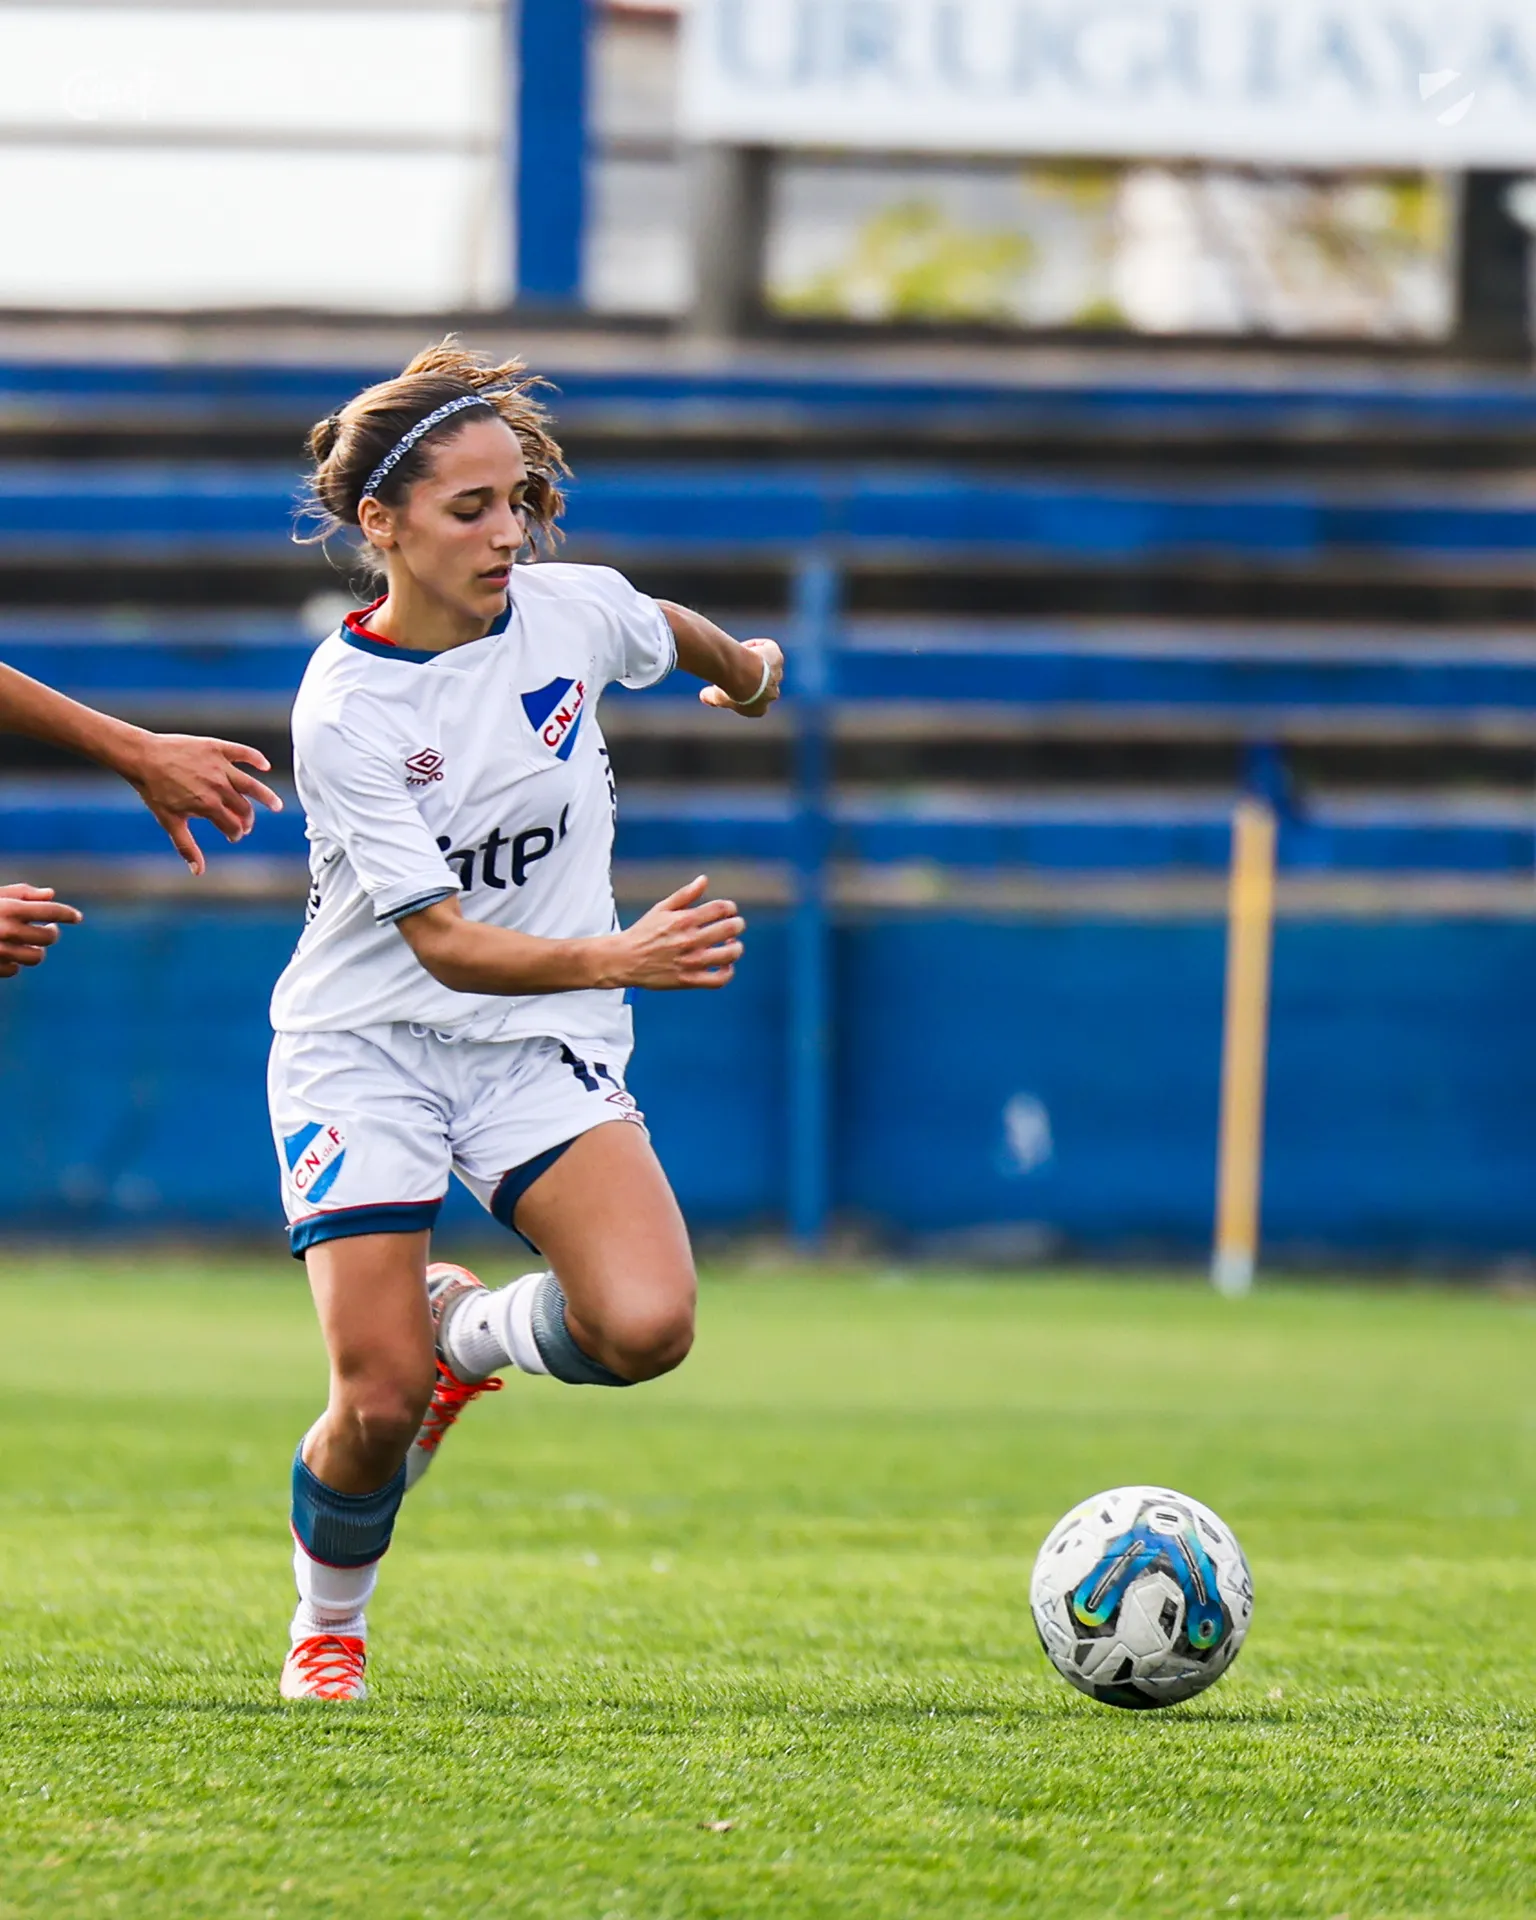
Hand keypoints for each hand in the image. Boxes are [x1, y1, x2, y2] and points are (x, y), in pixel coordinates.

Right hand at [0, 883, 82, 976]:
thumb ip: (22, 892)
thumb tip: (51, 894)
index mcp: (8, 908)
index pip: (50, 911)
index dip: (68, 914)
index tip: (77, 917)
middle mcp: (6, 930)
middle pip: (48, 937)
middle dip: (51, 931)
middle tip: (49, 927)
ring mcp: (0, 952)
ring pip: (36, 957)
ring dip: (36, 949)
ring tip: (30, 942)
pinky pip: (14, 969)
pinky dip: (13, 961)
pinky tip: (7, 953)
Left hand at [124, 732, 283, 875]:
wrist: (142, 757)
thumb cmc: (154, 790)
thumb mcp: (170, 821)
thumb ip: (187, 846)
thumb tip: (198, 872)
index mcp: (209, 805)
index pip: (234, 826)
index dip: (236, 834)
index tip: (233, 836)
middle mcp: (219, 786)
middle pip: (244, 808)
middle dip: (246, 820)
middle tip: (244, 824)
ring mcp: (220, 766)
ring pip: (251, 784)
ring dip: (266, 796)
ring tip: (276, 805)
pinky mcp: (217, 748)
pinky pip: (243, 752)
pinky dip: (255, 758)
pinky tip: (264, 766)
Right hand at [608, 874, 744, 989]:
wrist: (624, 960)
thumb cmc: (643, 932)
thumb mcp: (661, 908)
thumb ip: (685, 894)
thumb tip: (704, 879)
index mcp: (684, 920)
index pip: (720, 908)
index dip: (730, 907)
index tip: (728, 911)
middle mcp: (689, 940)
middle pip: (730, 928)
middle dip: (737, 924)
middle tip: (734, 926)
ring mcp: (690, 962)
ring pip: (729, 955)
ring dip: (736, 948)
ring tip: (731, 945)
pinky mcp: (688, 980)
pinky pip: (718, 980)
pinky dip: (727, 972)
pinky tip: (724, 965)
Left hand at [700, 639, 782, 718]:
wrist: (741, 675)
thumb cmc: (729, 688)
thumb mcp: (717, 696)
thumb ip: (710, 697)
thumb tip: (703, 696)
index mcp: (759, 710)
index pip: (753, 704)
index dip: (743, 693)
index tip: (732, 684)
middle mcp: (772, 695)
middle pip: (762, 684)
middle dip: (751, 676)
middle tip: (735, 667)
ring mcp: (777, 675)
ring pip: (766, 666)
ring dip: (754, 660)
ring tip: (738, 656)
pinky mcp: (778, 658)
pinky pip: (768, 648)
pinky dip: (757, 645)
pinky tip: (744, 646)